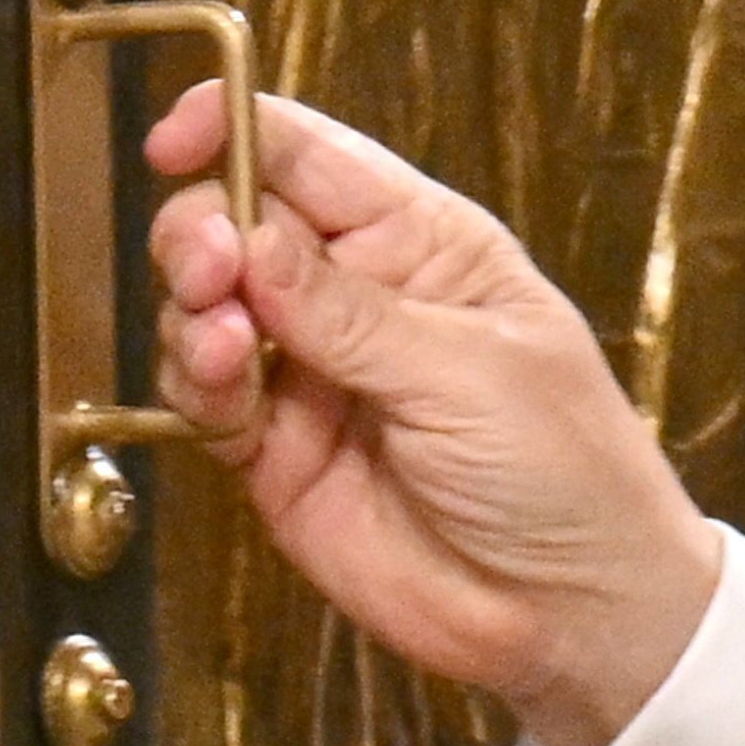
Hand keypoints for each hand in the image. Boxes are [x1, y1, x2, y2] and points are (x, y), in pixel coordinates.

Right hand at [145, 81, 722, 745]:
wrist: (570, 615)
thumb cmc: (567, 474)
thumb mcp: (469, 372)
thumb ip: (348, 310)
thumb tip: (249, 231)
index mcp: (427, 246)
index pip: (312, 157)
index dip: (236, 130)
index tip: (175, 136)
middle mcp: (359, 297)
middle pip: (238, 221)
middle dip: (202, 229)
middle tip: (211, 264)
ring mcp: (312, 372)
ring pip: (207, 305)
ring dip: (195, 308)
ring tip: (229, 337)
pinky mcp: (275, 449)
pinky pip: (205, 393)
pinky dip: (198, 381)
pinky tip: (225, 384)